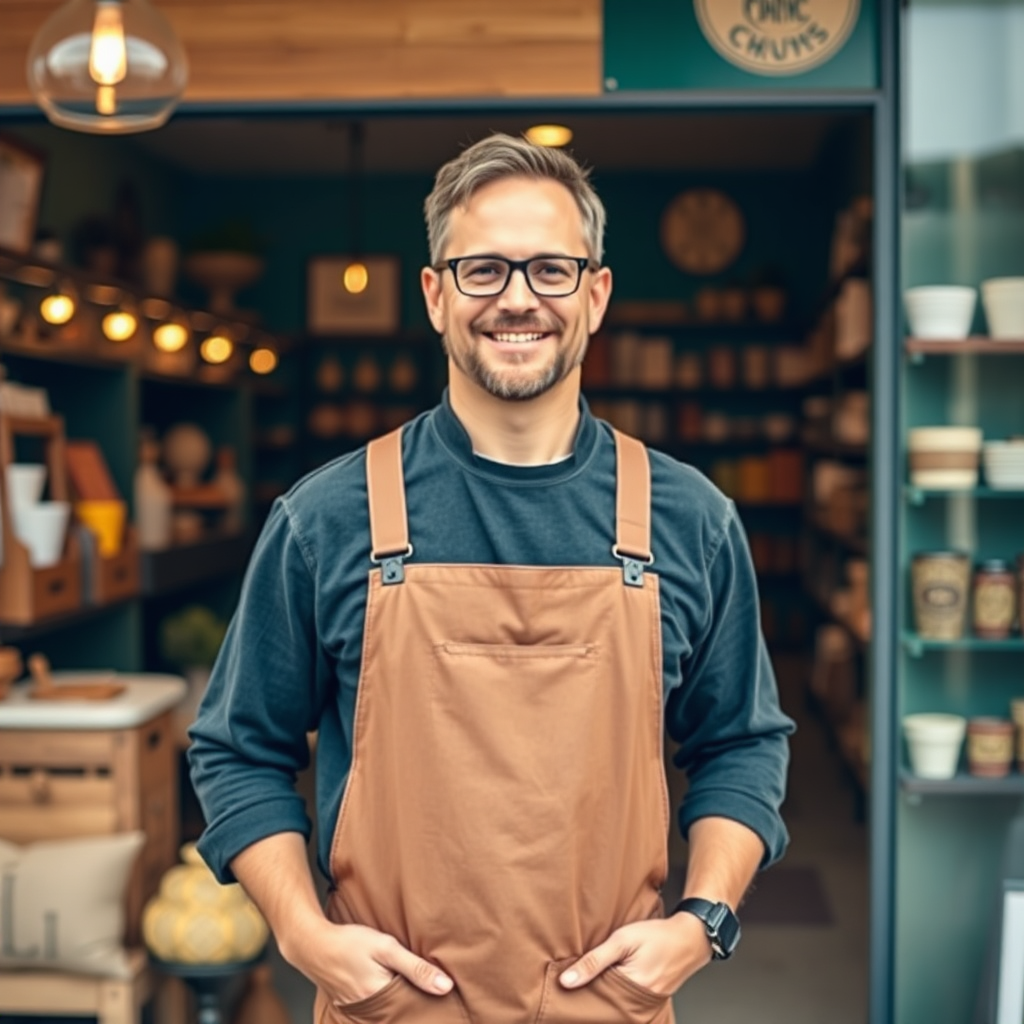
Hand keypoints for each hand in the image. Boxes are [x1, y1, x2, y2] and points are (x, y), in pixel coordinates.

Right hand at [283, 919, 453, 1004]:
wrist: (313, 944)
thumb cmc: (351, 942)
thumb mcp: (386, 948)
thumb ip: (417, 968)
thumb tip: (446, 987)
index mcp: (382, 998)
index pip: (413, 1010)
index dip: (428, 1007)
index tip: (442, 1006)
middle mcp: (370, 1011)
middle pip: (401, 1015)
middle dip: (414, 1009)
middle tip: (433, 1005)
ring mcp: (359, 1011)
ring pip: (388, 1015)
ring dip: (400, 1009)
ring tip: (413, 1000)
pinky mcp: (351, 1006)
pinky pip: (375, 1013)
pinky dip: (386, 1007)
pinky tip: (392, 996)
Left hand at [558, 914, 712, 997]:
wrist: (690, 937)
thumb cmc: (657, 935)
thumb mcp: (622, 940)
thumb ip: (594, 961)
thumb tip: (567, 981)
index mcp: (630, 990)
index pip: (595, 1000)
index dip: (579, 994)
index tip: (564, 990)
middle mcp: (639, 1003)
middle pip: (605, 1007)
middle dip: (590, 997)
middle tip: (574, 989)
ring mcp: (647, 1004)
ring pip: (616, 1006)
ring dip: (603, 996)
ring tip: (590, 985)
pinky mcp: (651, 1000)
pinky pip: (628, 1003)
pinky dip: (616, 996)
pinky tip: (608, 985)